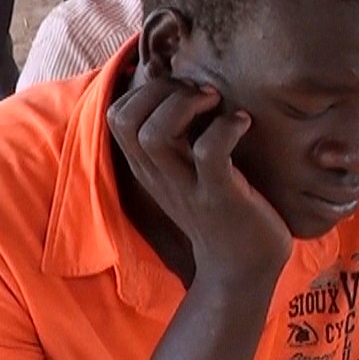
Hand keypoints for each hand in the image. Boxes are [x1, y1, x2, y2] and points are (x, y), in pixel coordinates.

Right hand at [107, 76, 290, 285]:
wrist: (241, 270)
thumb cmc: (221, 212)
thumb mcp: (185, 175)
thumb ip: (177, 141)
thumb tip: (187, 90)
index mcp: (148, 168)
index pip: (115, 116)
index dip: (145, 91)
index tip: (182, 93)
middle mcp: (158, 176)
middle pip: (125, 119)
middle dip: (162, 90)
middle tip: (201, 95)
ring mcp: (186, 187)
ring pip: (155, 134)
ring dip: (186, 104)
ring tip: (215, 104)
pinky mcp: (218, 196)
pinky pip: (210, 151)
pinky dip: (227, 126)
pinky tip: (243, 123)